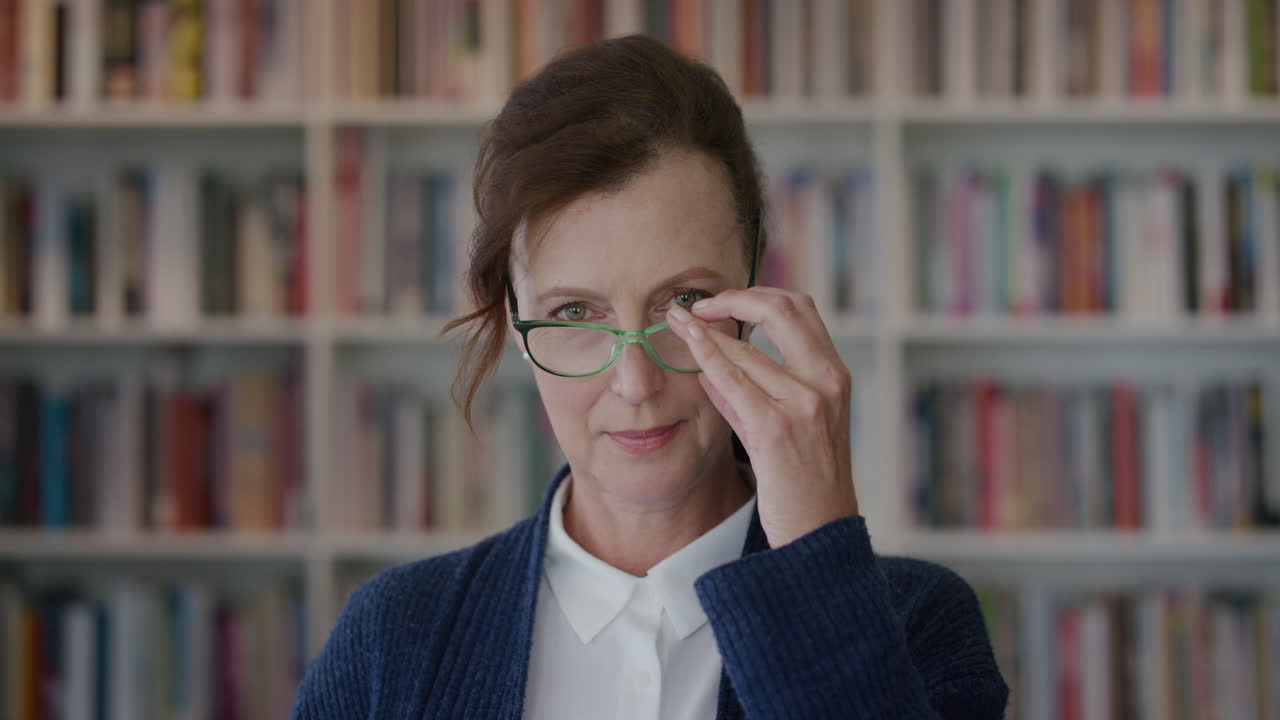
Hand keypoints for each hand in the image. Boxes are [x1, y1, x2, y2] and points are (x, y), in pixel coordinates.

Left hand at [666, 287, 858, 547]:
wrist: (821, 535)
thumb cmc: (803, 482)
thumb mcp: (790, 426)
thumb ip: (755, 391)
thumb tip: (713, 360)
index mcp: (835, 376)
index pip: (800, 309)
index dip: (756, 296)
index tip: (721, 302)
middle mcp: (827, 382)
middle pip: (783, 308)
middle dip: (735, 297)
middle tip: (697, 305)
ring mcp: (804, 404)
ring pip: (748, 347)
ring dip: (706, 329)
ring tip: (677, 323)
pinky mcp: (776, 429)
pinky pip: (732, 379)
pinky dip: (707, 355)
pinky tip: (688, 346)